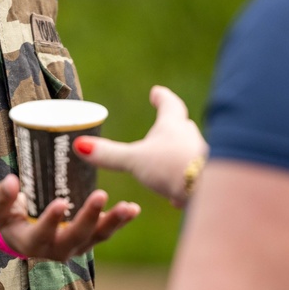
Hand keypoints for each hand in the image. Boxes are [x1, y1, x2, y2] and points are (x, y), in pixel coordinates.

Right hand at [0, 175, 139, 260]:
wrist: (16, 229)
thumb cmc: (3, 216)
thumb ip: (1, 196)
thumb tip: (12, 182)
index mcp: (30, 243)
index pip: (42, 234)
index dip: (51, 220)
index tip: (60, 202)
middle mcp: (54, 250)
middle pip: (75, 236)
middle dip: (89, 217)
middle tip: (100, 195)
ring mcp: (73, 247)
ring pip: (96, 237)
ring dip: (113, 222)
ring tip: (129, 207)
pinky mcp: (86, 240)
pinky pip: (105, 232)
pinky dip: (120, 221)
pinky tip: (134, 209)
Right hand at [75, 86, 207, 205]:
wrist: (209, 192)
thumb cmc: (171, 167)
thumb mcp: (135, 161)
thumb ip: (109, 154)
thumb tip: (79, 145)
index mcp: (173, 125)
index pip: (169, 105)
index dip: (162, 98)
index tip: (157, 92)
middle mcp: (191, 137)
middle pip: (182, 126)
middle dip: (172, 125)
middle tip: (166, 123)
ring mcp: (201, 157)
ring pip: (188, 151)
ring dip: (178, 154)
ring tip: (167, 162)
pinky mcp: (206, 179)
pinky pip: (192, 177)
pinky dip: (182, 181)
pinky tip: (177, 196)